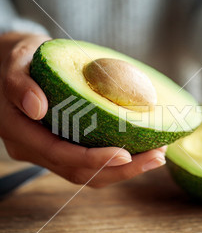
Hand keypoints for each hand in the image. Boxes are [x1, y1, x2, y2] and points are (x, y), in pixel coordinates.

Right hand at [0, 32, 165, 186]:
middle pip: (78, 171)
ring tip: (156, 155)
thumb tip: (37, 107)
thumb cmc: (16, 60)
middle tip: (156, 157)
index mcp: (17, 131)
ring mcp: (45, 151)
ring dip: (123, 169)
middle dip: (119, 170)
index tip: (125, 155)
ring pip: (86, 173)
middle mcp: (31, 148)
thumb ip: (20, 84)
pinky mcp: (60, 147)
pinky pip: (87, 162)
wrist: (12, 67)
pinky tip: (140, 149)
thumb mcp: (15, 61)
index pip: (58, 153)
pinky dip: (114, 160)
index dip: (92, 159)